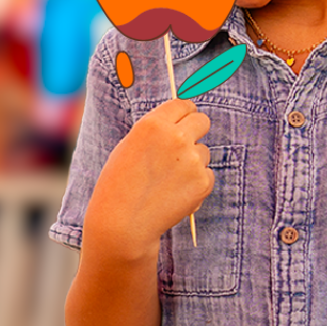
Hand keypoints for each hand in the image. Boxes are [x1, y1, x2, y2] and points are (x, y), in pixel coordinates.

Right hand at [90, 100, 212, 245]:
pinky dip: (195, 182)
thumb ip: (155, 131)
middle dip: (195, 130)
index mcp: (153, 124)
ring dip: (193, 161)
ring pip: (204, 151)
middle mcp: (176, 137)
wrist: (123, 221)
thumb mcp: (128, 145)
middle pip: (202, 120)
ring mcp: (192, 160)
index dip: (183, 113)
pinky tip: (175, 192)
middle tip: (183, 145)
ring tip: (168, 179)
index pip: (183, 104)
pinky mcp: (203, 182)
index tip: (184, 119)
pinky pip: (207, 173)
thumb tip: (179, 120)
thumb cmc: (119, 183)